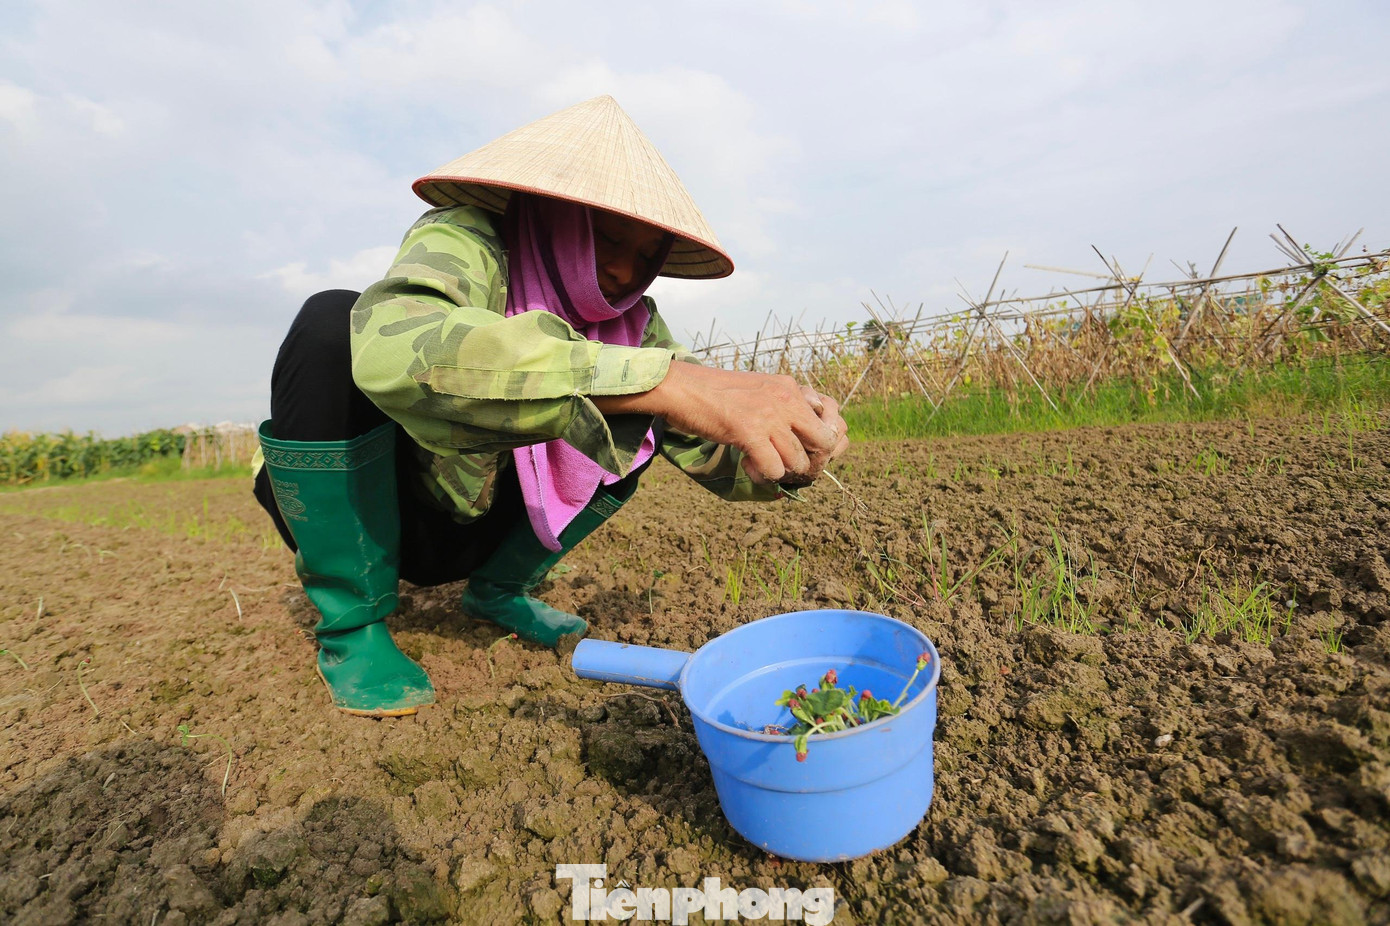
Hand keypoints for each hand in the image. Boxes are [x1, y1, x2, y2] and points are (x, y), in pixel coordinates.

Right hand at [593, 362, 841, 483]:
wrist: (682, 387)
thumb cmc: (715, 392)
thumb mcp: (758, 388)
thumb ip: (783, 404)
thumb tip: (801, 431)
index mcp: (790, 388)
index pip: (830, 420)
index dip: (820, 443)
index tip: (801, 450)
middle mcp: (786, 399)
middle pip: (824, 442)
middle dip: (810, 460)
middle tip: (788, 464)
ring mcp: (769, 416)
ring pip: (799, 461)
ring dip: (783, 470)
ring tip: (762, 464)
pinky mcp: (749, 432)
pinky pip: (774, 469)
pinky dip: (763, 475)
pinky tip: (748, 464)